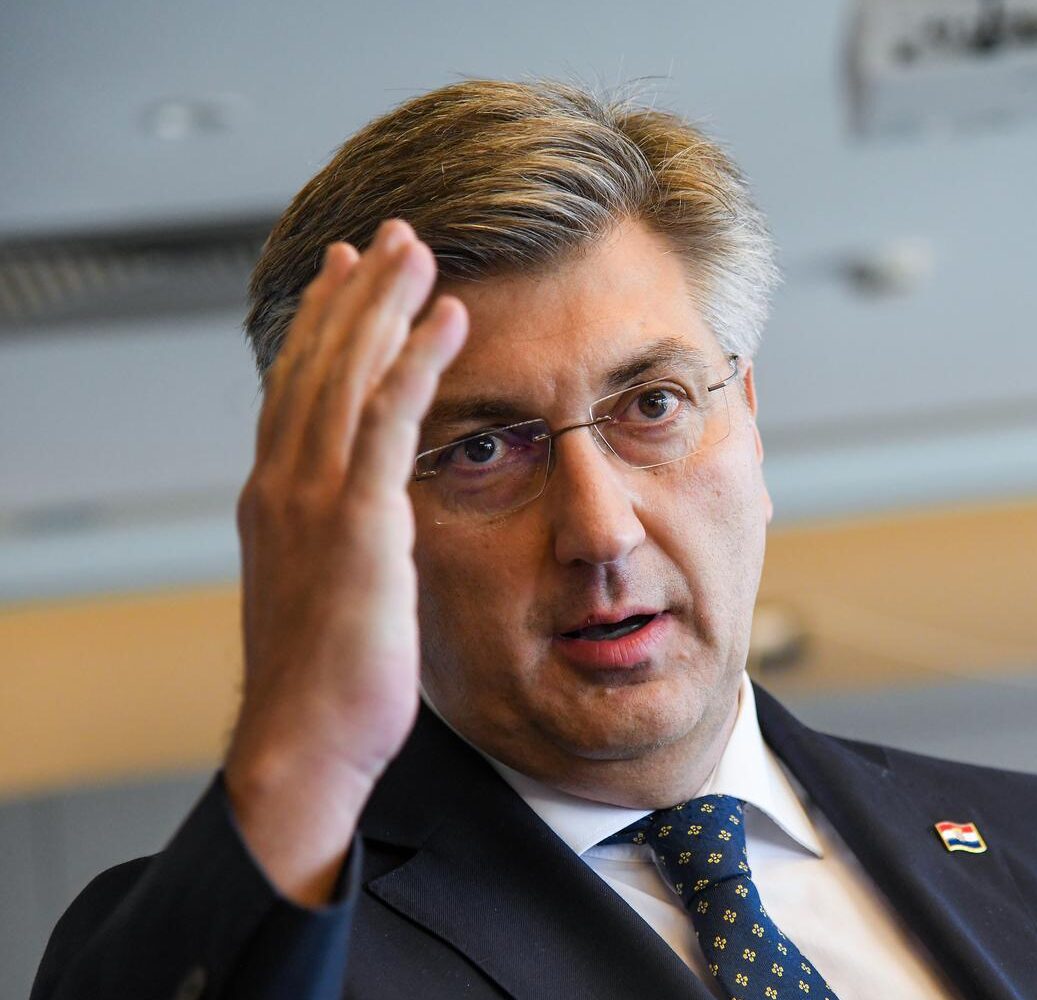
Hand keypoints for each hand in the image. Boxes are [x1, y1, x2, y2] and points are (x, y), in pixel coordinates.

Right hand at [223, 219, 466, 905]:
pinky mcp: (356, 524)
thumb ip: (343, 541)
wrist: (303, 745)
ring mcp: (313, 501)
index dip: (324, 326)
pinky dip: (417, 362)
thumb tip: (372, 516)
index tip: (348, 273)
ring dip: (386, 305)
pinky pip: (391, 422)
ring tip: (422, 248)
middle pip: (317, 364)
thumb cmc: (328, 685)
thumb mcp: (329, 594)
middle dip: (356, 294)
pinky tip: (450, 319)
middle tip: (391, 235)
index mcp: (276, 500)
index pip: (298, 390)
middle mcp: (283, 486)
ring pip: (348, 376)